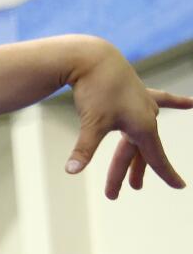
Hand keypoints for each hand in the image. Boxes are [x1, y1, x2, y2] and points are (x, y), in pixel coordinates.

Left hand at [64, 39, 190, 198]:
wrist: (94, 58)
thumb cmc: (95, 90)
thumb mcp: (91, 123)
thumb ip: (84, 148)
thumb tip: (71, 170)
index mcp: (143, 127)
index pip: (156, 157)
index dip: (166, 174)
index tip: (179, 187)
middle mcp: (148, 116)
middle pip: (137, 152)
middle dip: (126, 174)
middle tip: (113, 195)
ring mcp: (143, 103)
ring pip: (140, 136)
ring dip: (135, 157)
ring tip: (135, 179)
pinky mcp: (136, 91)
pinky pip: (160, 99)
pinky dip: (175, 102)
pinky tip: (191, 104)